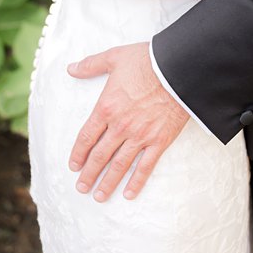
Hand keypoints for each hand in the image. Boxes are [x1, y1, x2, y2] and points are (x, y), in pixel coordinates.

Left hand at [67, 42, 187, 200]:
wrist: (181, 68)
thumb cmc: (149, 60)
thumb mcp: (116, 57)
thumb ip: (92, 65)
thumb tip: (71, 68)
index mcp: (106, 107)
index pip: (86, 137)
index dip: (78, 154)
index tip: (74, 166)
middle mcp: (120, 126)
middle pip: (99, 156)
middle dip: (89, 174)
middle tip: (82, 187)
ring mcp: (140, 135)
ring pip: (119, 165)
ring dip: (107, 182)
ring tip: (99, 196)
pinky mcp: (160, 140)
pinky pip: (146, 166)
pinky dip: (137, 181)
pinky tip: (129, 194)